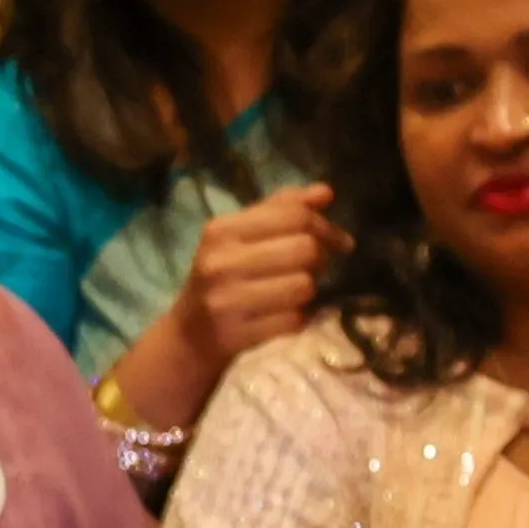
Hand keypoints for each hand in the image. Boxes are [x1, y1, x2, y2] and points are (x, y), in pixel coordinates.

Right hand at [178, 183, 340, 375]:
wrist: (189, 335)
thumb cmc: (223, 277)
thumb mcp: (241, 237)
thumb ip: (281, 210)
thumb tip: (325, 192)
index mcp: (222, 230)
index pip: (292, 215)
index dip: (326, 226)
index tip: (339, 241)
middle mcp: (220, 262)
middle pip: (304, 249)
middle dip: (321, 259)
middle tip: (316, 267)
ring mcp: (227, 300)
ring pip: (304, 286)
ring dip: (310, 290)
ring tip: (296, 291)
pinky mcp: (237, 334)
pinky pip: (295, 320)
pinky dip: (299, 318)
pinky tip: (286, 315)